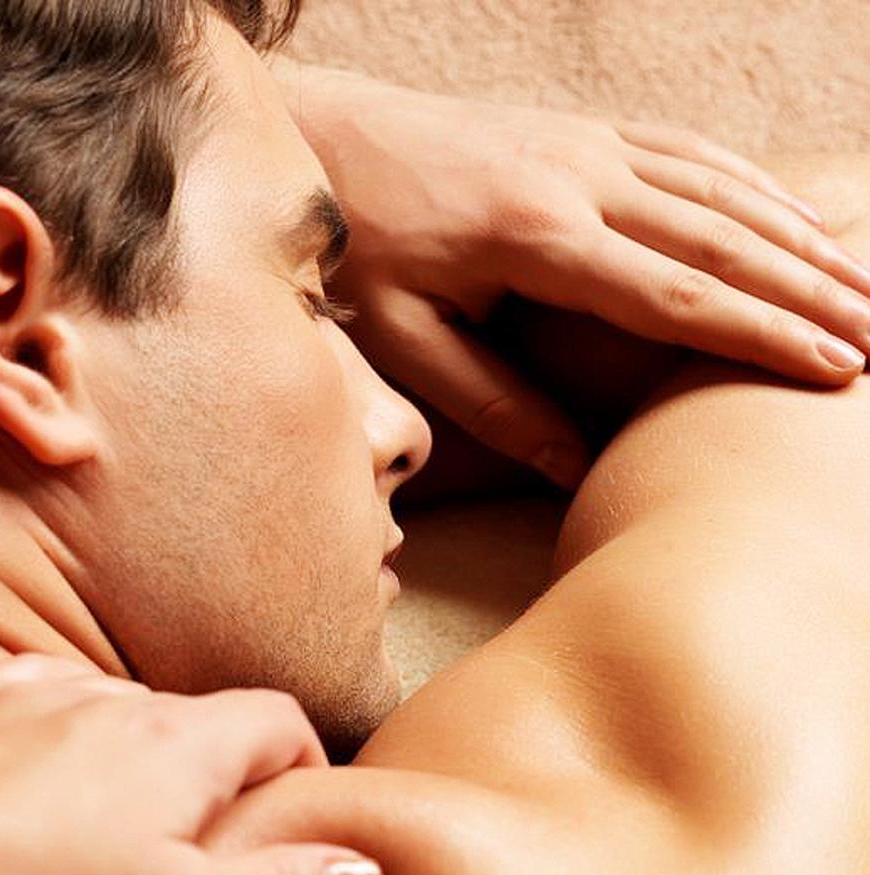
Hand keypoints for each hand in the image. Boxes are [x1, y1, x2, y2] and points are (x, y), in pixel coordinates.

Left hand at [0, 654, 383, 874]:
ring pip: (120, 722)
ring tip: (104, 839)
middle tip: (196, 853)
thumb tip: (364, 869)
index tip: (291, 815)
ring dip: (133, 767)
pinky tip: (28, 808)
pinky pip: (43, 716)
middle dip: (215, 776)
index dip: (302, 762)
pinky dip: (57, 755)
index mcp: (185, 743)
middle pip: (201, 722)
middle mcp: (121, 700)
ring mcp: (40, 693)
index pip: (282, 718)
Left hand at [278, 65, 869, 487]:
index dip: (759, 335)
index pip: (675, 295)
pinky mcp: (584, 131)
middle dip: (808, 291)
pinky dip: (752, 186)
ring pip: (720, 189)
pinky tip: (793, 216)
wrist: (330, 140)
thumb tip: (575, 471)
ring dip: (798, 237)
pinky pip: (689, 152)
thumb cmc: (363, 252)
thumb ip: (494, 405)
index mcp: (540, 239)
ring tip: (863, 285)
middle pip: (721, 239)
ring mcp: (588, 145)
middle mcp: (581, 179)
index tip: (829, 368)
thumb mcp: (407, 341)